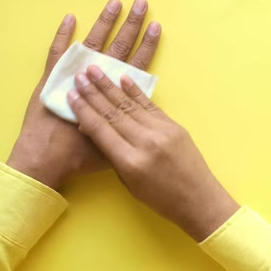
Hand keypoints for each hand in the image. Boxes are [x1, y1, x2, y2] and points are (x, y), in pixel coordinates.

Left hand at [7, 0, 160, 188]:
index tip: (156, 27)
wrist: (46, 159)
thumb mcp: (111, 145)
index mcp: (113, 95)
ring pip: (92, 43)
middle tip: (140, 4)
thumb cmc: (80, 156)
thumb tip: (136, 118)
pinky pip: (57, 51)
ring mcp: (73, 76)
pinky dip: (63, 34)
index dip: (146, 46)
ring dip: (104, 22)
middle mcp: (96, 81)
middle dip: (131, 25)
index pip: (135, 65)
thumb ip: (123, 126)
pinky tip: (70, 18)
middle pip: (118, 48)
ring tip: (115, 3)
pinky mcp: (51, 78)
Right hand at [66, 66, 239, 241]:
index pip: (101, 129)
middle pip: (113, 112)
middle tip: (79, 75)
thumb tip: (92, 129)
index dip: (84, 110)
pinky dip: (135, 91)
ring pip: (130, 104)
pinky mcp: (174, 126)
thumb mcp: (128, 183)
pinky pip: (149, 105)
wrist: (199, 200)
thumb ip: (111, 155)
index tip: (71, 94)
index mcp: (131, 161)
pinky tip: (123, 78)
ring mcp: (162, 131)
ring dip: (110, 86)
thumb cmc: (160, 199)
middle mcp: (146, 143)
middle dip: (94, 92)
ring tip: (95, 70)